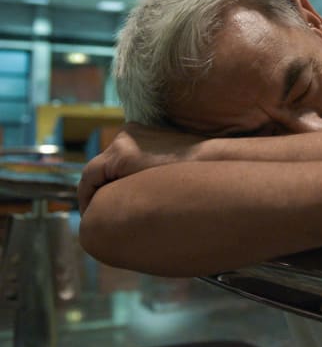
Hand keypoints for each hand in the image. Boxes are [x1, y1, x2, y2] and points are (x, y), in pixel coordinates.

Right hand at [78, 123, 202, 213]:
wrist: (210, 157)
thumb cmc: (180, 179)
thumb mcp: (142, 193)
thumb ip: (117, 197)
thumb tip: (99, 212)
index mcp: (120, 151)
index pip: (87, 177)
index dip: (86, 199)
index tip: (90, 216)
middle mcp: (124, 136)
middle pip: (98, 167)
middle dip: (98, 189)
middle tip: (101, 210)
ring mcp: (136, 131)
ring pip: (112, 159)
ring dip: (112, 178)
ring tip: (119, 198)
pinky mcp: (146, 130)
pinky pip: (126, 151)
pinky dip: (125, 167)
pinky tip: (135, 182)